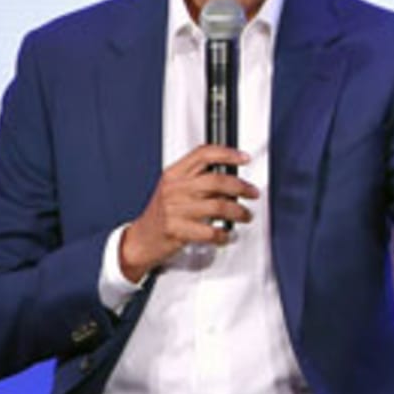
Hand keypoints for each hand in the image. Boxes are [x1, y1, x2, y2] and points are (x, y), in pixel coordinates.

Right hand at [118, 144, 258, 281]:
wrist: (141, 239)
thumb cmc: (162, 213)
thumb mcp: (173, 187)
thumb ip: (196, 177)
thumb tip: (231, 173)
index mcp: (174, 174)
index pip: (203, 154)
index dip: (227, 153)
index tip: (244, 158)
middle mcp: (174, 189)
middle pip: (216, 180)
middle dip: (241, 186)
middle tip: (252, 192)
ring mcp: (175, 210)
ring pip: (218, 206)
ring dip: (238, 212)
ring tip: (245, 215)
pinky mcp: (177, 230)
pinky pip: (209, 231)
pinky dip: (223, 234)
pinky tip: (226, 234)